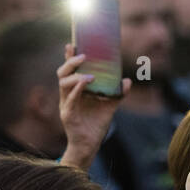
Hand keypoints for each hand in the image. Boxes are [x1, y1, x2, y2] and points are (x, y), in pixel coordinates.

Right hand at [58, 44, 130, 170]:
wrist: (90, 145)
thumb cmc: (96, 124)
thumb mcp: (109, 106)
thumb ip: (118, 93)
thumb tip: (127, 80)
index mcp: (75, 90)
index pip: (69, 70)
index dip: (69, 57)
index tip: (72, 44)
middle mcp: (67, 95)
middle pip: (62, 73)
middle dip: (70, 62)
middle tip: (83, 55)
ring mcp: (66, 104)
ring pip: (63, 84)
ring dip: (75, 76)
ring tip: (89, 74)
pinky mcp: (68, 115)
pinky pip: (70, 100)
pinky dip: (76, 90)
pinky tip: (85, 83)